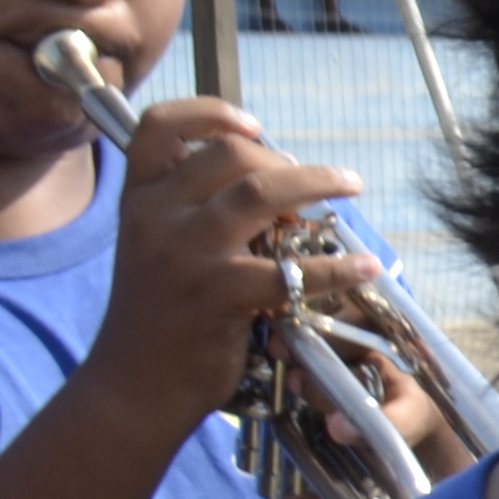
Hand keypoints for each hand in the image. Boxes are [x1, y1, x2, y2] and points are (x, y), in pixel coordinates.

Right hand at [89, 99, 370, 440]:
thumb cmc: (161, 319)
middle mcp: (155, 216)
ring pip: (261, 192)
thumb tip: (275, 185)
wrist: (133, 385)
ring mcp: (185, 253)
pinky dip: (337, 267)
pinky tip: (365, 266)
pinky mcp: (217, 295)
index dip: (209, 113)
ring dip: (316, 183)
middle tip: (319, 180)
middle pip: (229, 154)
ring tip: (350, 188)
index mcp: (138, 199)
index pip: (158, 126)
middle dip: (284, 160)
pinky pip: (289, 269)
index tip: (254, 125)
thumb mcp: (160, 250)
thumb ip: (198, 212)